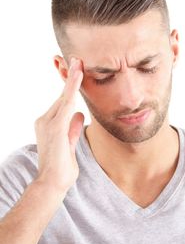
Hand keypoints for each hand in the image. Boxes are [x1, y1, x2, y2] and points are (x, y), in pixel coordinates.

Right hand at [34, 58, 83, 192]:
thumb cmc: (62, 167)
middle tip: (78, 60)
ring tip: (79, 61)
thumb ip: (73, 128)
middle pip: (62, 96)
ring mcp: (48, 122)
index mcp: (49, 124)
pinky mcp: (55, 126)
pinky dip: (72, 87)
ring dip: (72, 78)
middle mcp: (45, 120)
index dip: (69, 86)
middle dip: (70, 78)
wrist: (53, 183)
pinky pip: (66, 102)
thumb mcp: (70, 143)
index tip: (76, 71)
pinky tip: (79, 74)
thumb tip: (79, 113)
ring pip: (64, 97)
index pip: (62, 102)